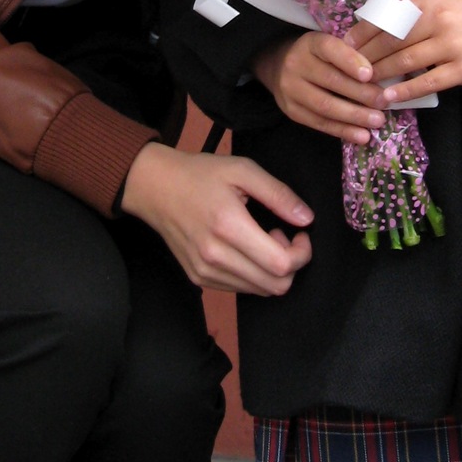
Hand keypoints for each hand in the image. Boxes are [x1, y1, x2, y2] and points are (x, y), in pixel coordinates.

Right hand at [120, 142, 312, 296]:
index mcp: (229, 226)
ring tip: (261, 240)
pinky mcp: (199, 278)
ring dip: (272, 270)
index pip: (281, 264)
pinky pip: (240, 289)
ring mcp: (205, 272)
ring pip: (260, 291)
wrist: (155, 188)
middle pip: (275, 285)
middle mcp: (215, 256)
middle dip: (291, 263)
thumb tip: (306, 218)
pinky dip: (254, 275)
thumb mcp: (242, 170)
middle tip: (280, 235)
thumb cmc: (198, 175)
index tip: (300, 234)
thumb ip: (278, 194)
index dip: (301, 253)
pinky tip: (246, 249)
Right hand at [253, 32, 388, 144]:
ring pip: (325, 105)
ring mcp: (290, 89)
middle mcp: (296, 64)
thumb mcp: (330, 46)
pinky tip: (362, 136)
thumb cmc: (318, 56)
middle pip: (330, 80)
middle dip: (360, 93)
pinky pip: (319, 123)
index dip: (349, 61)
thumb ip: (351, 55)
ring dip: (354, 116)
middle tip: (384, 102)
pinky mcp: (291, 111)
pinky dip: (343, 130)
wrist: (279, 66)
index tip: (369, 74)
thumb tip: (383, 73)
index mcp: (310, 43)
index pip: (329, 48)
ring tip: (378, 121)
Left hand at [353, 0, 461, 102]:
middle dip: (366, 57)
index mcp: (430, 2)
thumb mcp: (443, 1)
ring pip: (406, 61)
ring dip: (381, 74)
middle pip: (391, 41)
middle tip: (348, 70)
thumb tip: (377, 23)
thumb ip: (414, 12)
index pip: (387, 18)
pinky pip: (428, 82)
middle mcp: (438, 21)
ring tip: (362, 85)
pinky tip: (390, 96)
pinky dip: (406, 90)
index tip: (344, 45)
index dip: (362, 33)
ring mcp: (452, 46)